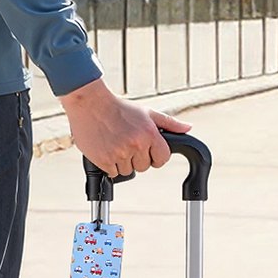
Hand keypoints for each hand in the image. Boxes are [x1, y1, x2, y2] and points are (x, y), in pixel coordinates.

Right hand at [59, 78, 191, 176]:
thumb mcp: (147, 112)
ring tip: (115, 143)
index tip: (147, 150)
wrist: (89, 103)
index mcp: (150, 133)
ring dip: (122, 162)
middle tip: (126, 142)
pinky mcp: (104, 160)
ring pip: (128, 171)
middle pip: (144, 167)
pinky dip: (109, 165)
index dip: (155, 156)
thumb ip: (169, 123)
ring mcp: (120, 153)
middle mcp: (136, 144)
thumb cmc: (119, 108)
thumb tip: (188, 128)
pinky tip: (106, 149)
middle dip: (137, 158)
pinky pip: (113, 173)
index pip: (162, 158)